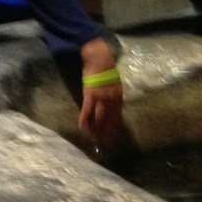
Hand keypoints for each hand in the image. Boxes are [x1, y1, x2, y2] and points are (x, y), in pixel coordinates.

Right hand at [77, 37, 123, 151]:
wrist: (99, 59)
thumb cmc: (106, 69)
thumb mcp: (114, 83)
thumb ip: (114, 95)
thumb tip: (112, 105)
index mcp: (118, 97)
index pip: (117, 116)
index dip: (113, 127)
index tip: (111, 136)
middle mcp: (111, 100)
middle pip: (108, 120)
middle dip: (105, 132)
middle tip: (102, 142)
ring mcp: (101, 98)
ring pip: (98, 118)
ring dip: (95, 129)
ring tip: (92, 138)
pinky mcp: (90, 96)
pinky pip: (87, 111)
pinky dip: (84, 120)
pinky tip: (82, 128)